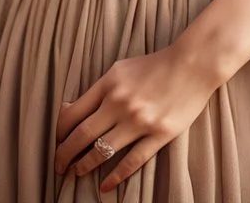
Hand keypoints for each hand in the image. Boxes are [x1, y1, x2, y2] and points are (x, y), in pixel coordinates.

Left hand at [54, 46, 218, 194]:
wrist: (192, 64)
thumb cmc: (155, 65)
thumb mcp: (121, 69)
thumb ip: (100, 88)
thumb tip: (75, 108)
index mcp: (108, 83)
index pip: (73, 112)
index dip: (60, 132)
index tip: (56, 142)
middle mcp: (119, 102)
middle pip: (82, 135)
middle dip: (65, 153)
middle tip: (58, 166)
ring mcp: (139, 120)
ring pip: (102, 150)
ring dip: (85, 165)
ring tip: (77, 173)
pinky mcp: (159, 134)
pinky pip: (132, 161)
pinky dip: (115, 176)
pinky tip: (104, 185)